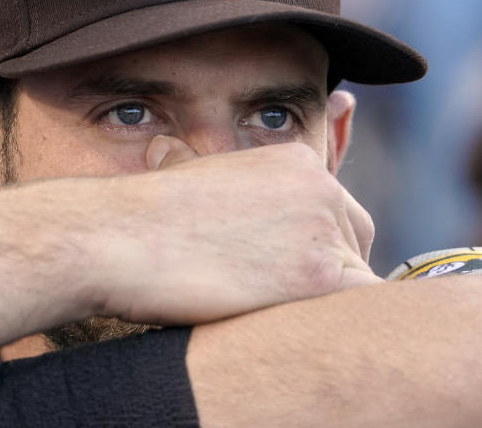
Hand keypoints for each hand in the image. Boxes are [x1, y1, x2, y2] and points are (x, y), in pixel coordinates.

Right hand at [94, 137, 381, 325]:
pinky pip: (361, 308)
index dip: (317, 246)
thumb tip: (167, 152)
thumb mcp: (188, 174)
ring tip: (281, 314)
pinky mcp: (319, 276)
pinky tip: (301, 330)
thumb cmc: (144, 215)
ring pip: (357, 280)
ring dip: (327, 301)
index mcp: (297, 161)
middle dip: (333, 272)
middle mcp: (322, 186)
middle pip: (356, 241)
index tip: (289, 269)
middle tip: (290, 299)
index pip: (335, 210)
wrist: (119, 236)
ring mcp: (324, 228)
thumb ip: (210, 173)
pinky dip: (341, 324)